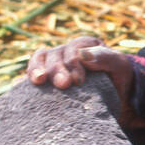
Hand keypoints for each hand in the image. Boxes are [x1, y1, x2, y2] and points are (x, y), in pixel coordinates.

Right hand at [26, 35, 144, 128]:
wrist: (117, 99)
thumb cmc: (119, 79)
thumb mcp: (120, 66)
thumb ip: (106, 57)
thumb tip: (83, 55)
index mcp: (84, 45)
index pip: (73, 49)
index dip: (73, 62)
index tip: (78, 81)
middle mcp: (66, 51)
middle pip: (54, 55)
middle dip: (56, 69)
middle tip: (63, 85)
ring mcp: (54, 64)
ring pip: (39, 60)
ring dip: (36, 69)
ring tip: (37, 81)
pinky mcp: (46, 79)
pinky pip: (32, 73)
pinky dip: (27, 78)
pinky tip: (24, 87)